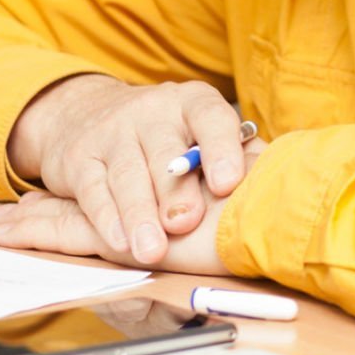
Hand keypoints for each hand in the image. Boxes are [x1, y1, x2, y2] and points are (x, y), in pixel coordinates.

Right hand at [6, 75, 254, 266]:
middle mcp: (152, 111)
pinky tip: (119, 242)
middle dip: (176, 191)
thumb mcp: (199, 135)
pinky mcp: (80, 158)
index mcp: (193, 103)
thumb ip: (233, 158)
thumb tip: (275, 195)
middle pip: (165, 151)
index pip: (211, 118)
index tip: (229, 183)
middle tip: (186, 225)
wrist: (88, 114)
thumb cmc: (169, 138)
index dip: (221, 149)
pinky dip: (106, 217)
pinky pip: (93, 189)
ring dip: (140, 215)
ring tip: (153, 251)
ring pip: (128, 174)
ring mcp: (113, 132)